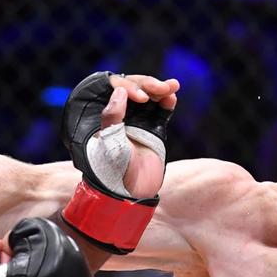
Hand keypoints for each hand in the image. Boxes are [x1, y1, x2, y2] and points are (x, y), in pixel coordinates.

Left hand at [59, 71, 178, 253]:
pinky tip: (172, 97)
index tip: (140, 97)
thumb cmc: (113, 170)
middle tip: (161, 87)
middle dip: (148, 84)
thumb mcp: (109, 143)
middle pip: (134, 87)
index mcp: (104, 115)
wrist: (131, 192)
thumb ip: (112, 116)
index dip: (129, 86)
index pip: (114, 89)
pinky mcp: (152, 128)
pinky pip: (160, 110)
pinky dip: (167, 102)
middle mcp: (119, 115)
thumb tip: (120, 89)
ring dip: (160, 89)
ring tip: (172, 87)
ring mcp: (136, 121)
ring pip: (149, 96)